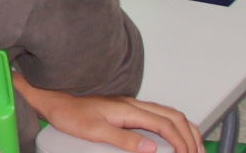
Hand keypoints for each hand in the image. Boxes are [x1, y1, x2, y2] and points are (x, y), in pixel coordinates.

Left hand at [34, 90, 203, 152]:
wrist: (53, 99)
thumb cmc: (69, 113)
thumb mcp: (94, 130)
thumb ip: (123, 140)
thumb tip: (150, 149)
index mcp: (128, 109)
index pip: (165, 124)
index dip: (181, 141)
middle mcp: (133, 104)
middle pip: (173, 116)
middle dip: (190, 136)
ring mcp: (131, 105)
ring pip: (169, 113)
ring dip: (185, 129)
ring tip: (193, 147)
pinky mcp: (127, 110)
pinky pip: (159, 114)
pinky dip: (174, 125)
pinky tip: (174, 137)